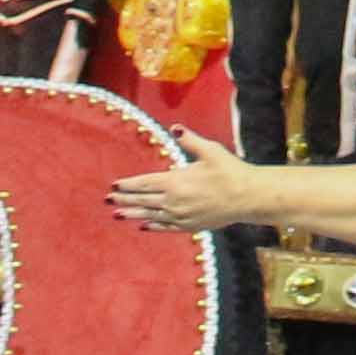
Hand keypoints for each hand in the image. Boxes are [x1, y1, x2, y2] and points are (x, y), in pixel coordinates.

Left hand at [106, 121, 249, 236]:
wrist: (247, 197)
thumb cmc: (230, 170)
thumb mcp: (210, 150)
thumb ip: (190, 140)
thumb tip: (175, 128)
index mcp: (176, 181)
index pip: (144, 183)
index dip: (128, 184)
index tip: (114, 185)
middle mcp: (174, 200)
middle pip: (143, 200)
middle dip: (124, 199)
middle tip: (108, 199)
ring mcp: (180, 215)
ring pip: (150, 215)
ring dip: (132, 214)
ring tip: (116, 215)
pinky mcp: (189, 225)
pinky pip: (165, 227)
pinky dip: (152, 226)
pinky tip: (143, 226)